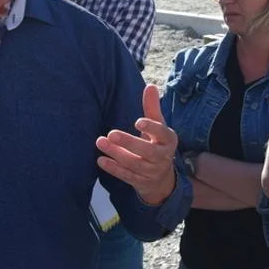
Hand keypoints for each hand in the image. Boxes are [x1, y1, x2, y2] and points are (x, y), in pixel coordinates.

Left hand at [96, 85, 179, 204]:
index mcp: (168, 140)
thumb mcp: (158, 127)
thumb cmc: (157, 144)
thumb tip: (150, 86)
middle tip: (111, 133)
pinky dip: (114, 169)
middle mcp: (163, 156)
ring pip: (135, 163)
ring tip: (100, 142)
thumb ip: (152, 108)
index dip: (152, 128)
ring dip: (116, 154)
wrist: (162, 178)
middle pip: (148, 151)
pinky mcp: (141, 182)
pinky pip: (127, 176)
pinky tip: (101, 160)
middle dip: (129, 143)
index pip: (162, 133)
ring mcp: (152, 171)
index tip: (138, 122)